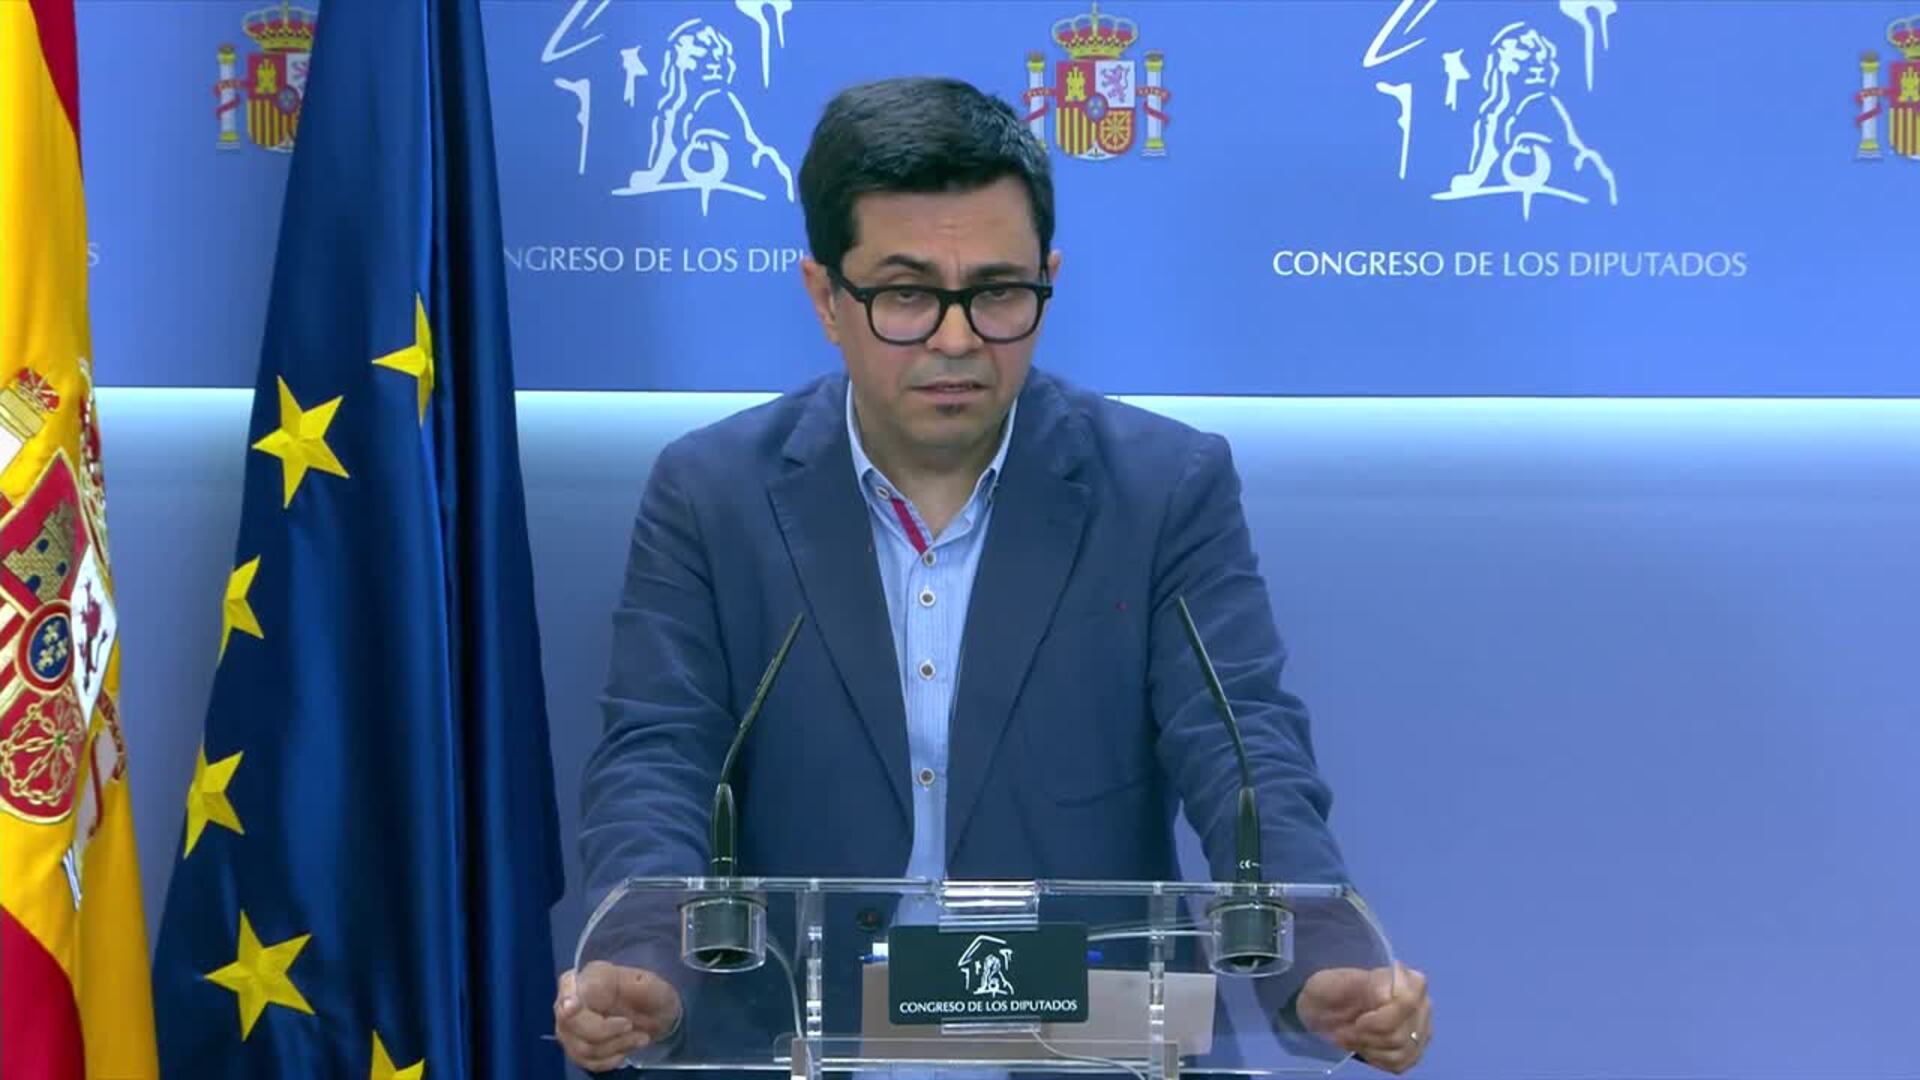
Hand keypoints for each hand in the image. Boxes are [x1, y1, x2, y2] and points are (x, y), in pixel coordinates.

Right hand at [554, 962, 683, 1072]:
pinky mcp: (578, 1050)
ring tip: (641, 1039)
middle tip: (633, 1027)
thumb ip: (624, 983)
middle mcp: (570, 1003)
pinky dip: (610, 1060)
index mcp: (588, 978)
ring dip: (616, 1046)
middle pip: (571, 1023)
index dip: (566, 996)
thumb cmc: (648, 993)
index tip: (573, 1006)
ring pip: (582, 1047)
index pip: (567, 984)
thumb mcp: (647, 984)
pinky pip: (588, 1062)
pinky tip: (625, 1052)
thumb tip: (594, 987)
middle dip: (606, 1031)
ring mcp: (571, 1029)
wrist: (656, 1015)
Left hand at [1295, 963, 1430, 1073]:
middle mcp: (1422, 1005)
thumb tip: (1386, 996)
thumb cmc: (1335, 990)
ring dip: (1366, 1047)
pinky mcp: (1413, 1051)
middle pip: (1400, 1033)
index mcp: (1410, 980)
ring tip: (1348, 1037)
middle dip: (1366, 1036)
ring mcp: (1420, 1030)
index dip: (1380, 1018)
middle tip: (1342, 1031)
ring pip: (1399, 1051)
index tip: (1358, 1020)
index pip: (1407, 1002)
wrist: (1328, 1008)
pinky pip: (1397, 1063)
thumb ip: (1364, 984)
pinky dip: (1373, 1057)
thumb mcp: (1341, 981)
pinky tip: (1360, 1046)